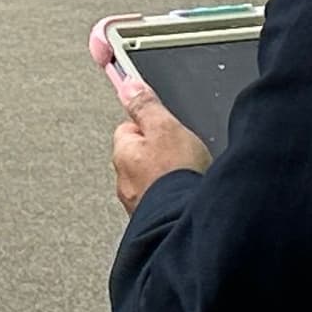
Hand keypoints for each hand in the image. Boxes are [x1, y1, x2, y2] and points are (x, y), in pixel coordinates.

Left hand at [94, 23, 211, 214]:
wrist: (187, 226)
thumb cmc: (176, 179)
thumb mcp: (166, 127)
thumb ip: (146, 105)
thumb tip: (128, 84)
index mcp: (124, 152)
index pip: (129, 125)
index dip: (151, 121)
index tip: (161, 120)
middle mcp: (125, 180)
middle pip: (141, 153)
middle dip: (161, 151)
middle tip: (182, 151)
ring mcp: (139, 202)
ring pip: (152, 178)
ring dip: (167, 175)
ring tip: (188, 175)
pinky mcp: (155, 219)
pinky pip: (163, 199)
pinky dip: (173, 195)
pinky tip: (188, 194)